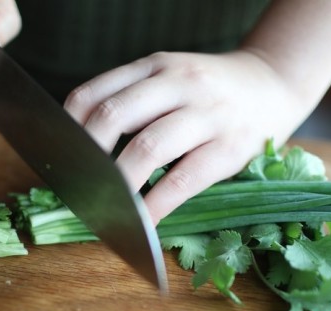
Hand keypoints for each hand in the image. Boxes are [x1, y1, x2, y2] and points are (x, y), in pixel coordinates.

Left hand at [64, 50, 311, 224]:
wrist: (275, 83)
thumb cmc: (212, 90)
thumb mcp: (171, 78)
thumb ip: (134, 101)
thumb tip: (82, 152)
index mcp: (154, 67)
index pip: (94, 94)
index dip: (66, 130)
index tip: (55, 160)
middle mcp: (177, 83)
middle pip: (113, 117)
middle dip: (85, 160)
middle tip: (74, 190)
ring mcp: (206, 112)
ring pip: (147, 148)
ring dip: (118, 186)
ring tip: (103, 208)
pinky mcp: (230, 146)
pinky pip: (184, 179)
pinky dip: (157, 204)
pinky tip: (143, 221)